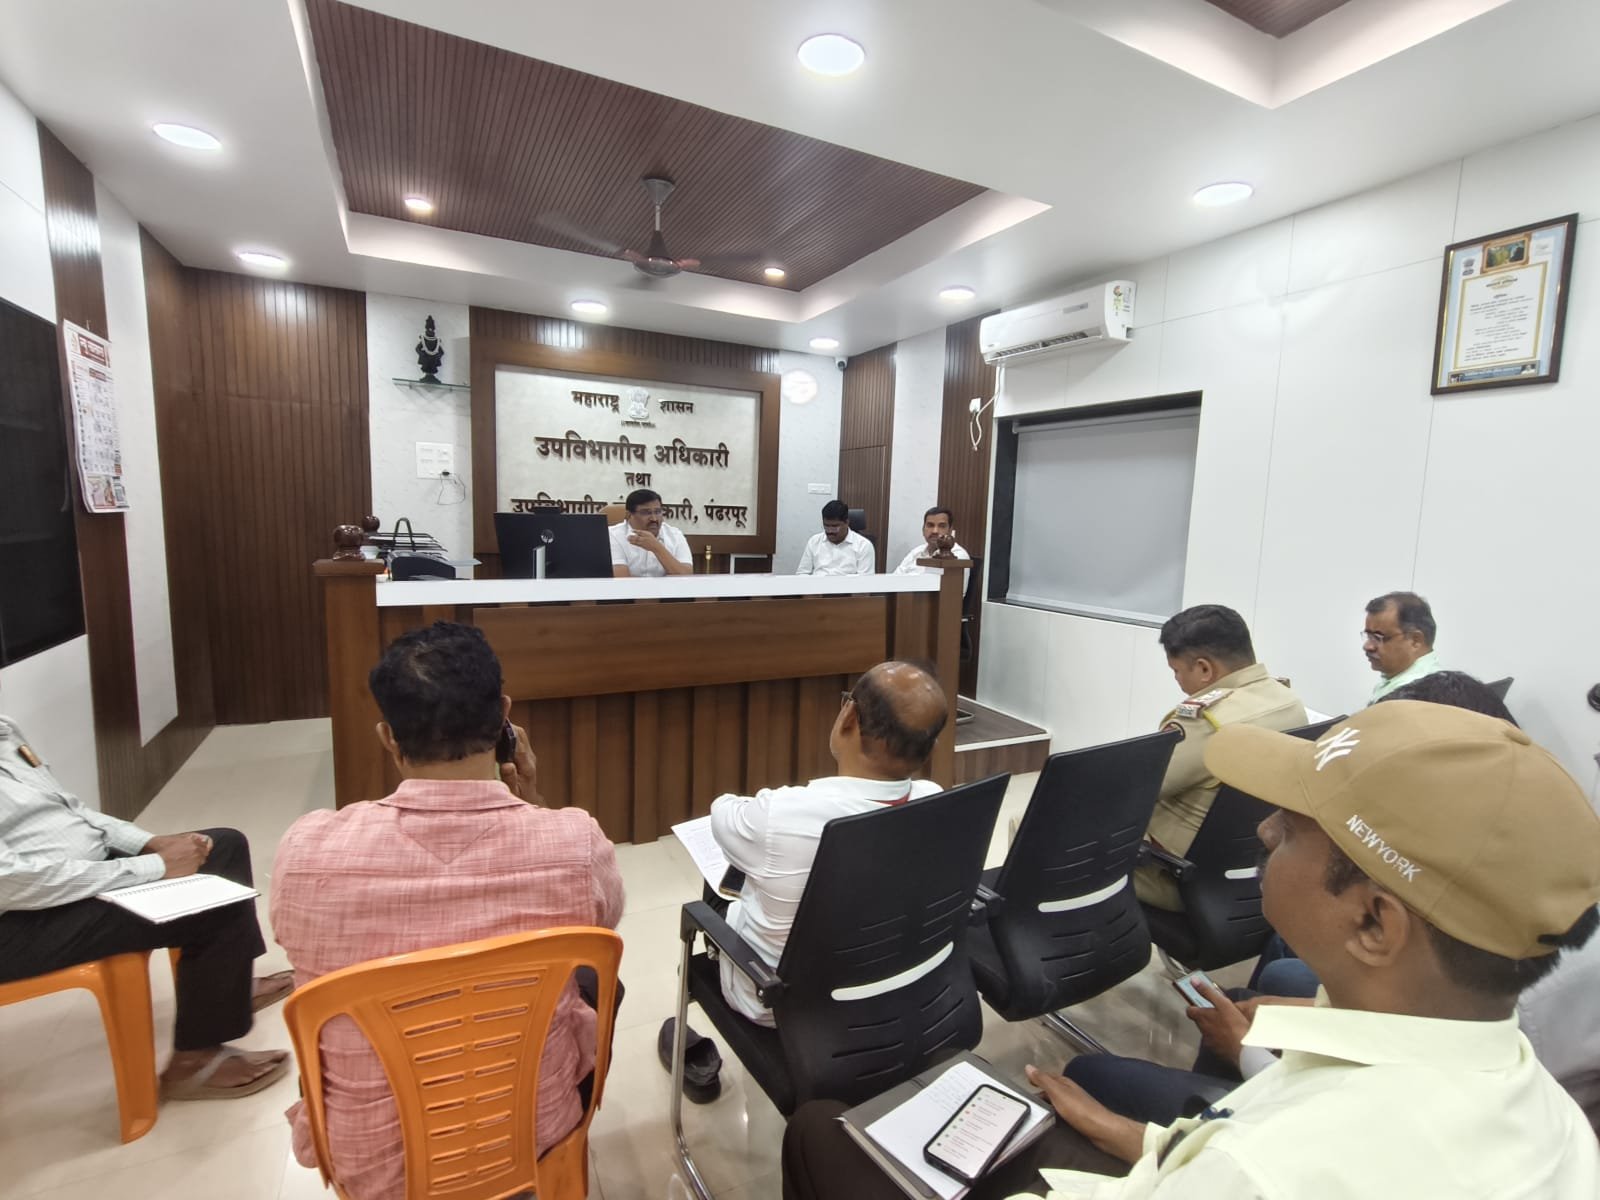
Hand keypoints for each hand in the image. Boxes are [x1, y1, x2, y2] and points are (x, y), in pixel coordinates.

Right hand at [145, 832, 210, 878]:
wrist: (156, 863)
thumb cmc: (160, 850)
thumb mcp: (174, 837)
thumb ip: (188, 837)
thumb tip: (197, 838)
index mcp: (192, 840)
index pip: (206, 841)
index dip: (201, 844)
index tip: (201, 846)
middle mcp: (196, 849)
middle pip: (204, 851)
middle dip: (199, 852)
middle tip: (189, 855)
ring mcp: (195, 860)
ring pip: (201, 860)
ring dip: (196, 860)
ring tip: (184, 861)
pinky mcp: (192, 869)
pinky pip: (196, 868)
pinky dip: (191, 867)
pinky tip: (182, 866)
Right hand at [499, 724, 541, 804]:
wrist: (528, 802)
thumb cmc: (518, 799)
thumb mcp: (512, 793)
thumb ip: (510, 779)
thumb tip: (507, 765)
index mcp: (527, 767)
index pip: (518, 744)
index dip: (506, 733)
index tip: (493, 727)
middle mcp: (530, 758)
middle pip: (520, 734)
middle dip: (506, 727)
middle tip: (489, 725)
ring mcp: (529, 756)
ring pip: (519, 734)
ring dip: (507, 730)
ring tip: (491, 728)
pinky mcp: (526, 755)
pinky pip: (517, 739)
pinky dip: (507, 735)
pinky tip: (495, 737)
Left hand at [628, 529, 663, 553]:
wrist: (655, 546)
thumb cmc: (652, 540)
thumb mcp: (649, 534)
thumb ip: (643, 533)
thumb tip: (637, 532)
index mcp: (646, 534)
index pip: (640, 532)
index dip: (635, 531)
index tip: (632, 530)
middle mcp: (644, 538)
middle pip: (636, 537)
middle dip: (631, 536)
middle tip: (628, 536)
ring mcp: (643, 542)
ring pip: (636, 541)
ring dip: (631, 540)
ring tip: (628, 539)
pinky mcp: (642, 546)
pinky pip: (637, 544)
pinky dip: (633, 543)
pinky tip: (630, 542)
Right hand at [1024, 1065, 1146, 1163]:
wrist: (1101, 1129)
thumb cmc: (1078, 1110)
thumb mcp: (1057, 1093)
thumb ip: (1043, 1081)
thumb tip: (1028, 1066)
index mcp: (1065, 1083)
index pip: (1047, 1076)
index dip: (1037, 1077)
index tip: (1026, 1081)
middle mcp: (1070, 1090)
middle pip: (1052, 1087)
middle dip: (1041, 1090)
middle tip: (1027, 1099)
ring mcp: (1076, 1103)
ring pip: (1057, 1099)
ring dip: (1047, 1102)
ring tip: (1036, 1109)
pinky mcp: (1079, 1116)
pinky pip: (1062, 1110)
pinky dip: (1054, 1111)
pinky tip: (1051, 1118)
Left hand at [1186, 980, 1252, 1068]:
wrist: (1244, 1049)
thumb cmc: (1234, 1023)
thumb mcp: (1222, 1003)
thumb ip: (1207, 992)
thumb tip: (1193, 980)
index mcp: (1202, 1017)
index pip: (1190, 1011)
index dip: (1194, 1008)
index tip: (1200, 1006)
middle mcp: (1202, 1031)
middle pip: (1199, 1022)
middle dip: (1205, 1018)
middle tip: (1217, 1015)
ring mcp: (1209, 1043)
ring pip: (1207, 1033)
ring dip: (1213, 1029)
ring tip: (1225, 1027)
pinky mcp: (1218, 1052)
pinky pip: (1216, 1044)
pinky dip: (1220, 1040)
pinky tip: (1230, 1039)